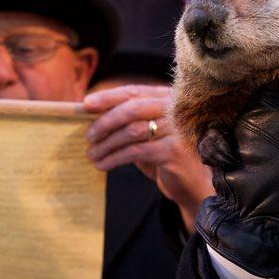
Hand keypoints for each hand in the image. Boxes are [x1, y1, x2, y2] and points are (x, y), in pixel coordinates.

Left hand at [84, 84, 213, 233]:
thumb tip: (91, 115)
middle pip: (132, 108)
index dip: (108, 97)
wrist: (192, 186)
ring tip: (91, 155)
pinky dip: (114, 158)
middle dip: (105, 121)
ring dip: (106, 144)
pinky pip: (135, 151)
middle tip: (88, 136)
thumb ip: (127, 122)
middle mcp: (174, 110)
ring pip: (132, 131)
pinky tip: (103, 165)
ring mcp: (176, 130)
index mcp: (167, 99)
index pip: (134, 92)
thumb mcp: (146, 135)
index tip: (86, 104)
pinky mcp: (174, 151)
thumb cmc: (164, 158)